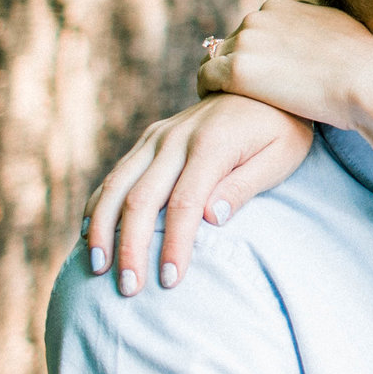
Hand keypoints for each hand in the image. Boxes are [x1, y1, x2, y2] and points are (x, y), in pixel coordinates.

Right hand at [83, 95, 312, 294]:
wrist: (264, 84)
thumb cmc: (280, 128)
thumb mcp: (281, 156)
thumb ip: (244, 185)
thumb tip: (212, 218)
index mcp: (212, 144)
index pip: (185, 203)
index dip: (174, 244)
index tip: (171, 281)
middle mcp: (177, 138)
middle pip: (141, 199)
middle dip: (131, 247)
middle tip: (129, 289)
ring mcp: (158, 136)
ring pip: (117, 185)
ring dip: (103, 229)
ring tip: (98, 269)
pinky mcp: (150, 138)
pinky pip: (116, 174)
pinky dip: (99, 204)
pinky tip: (91, 235)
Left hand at [199, 0, 372, 132]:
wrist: (369, 81)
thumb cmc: (364, 63)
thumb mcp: (339, 27)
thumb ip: (316, 25)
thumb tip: (320, 31)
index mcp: (280, 6)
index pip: (254, 28)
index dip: (257, 53)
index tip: (264, 74)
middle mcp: (259, 16)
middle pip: (232, 42)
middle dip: (239, 64)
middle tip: (246, 93)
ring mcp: (246, 41)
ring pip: (216, 59)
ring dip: (220, 78)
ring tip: (230, 100)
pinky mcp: (238, 70)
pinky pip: (206, 78)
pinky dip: (208, 91)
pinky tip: (219, 105)